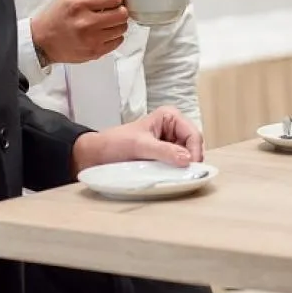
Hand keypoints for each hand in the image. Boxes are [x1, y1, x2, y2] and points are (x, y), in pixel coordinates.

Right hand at [30, 0, 129, 63]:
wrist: (42, 40)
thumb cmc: (60, 12)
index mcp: (81, 3)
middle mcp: (86, 22)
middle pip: (122, 13)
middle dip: (119, 8)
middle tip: (110, 8)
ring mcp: (91, 40)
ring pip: (123, 28)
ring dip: (117, 22)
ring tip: (105, 19)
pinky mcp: (95, 52)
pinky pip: (118, 41)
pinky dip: (114, 35)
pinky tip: (103, 31)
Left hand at [71, 105, 203, 173]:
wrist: (97, 155)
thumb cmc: (115, 143)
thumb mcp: (140, 146)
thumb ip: (164, 151)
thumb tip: (187, 159)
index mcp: (170, 117)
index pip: (193, 134)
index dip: (194, 151)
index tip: (191, 167)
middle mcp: (173, 128)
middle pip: (193, 145)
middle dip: (190, 159)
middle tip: (185, 174)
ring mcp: (169, 142)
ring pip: (187, 156)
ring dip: (183, 166)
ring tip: (176, 175)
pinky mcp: (164, 155)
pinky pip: (177, 163)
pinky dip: (175, 170)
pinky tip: (170, 176)